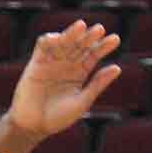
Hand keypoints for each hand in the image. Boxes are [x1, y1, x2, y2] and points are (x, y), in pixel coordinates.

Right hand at [1, 22, 121, 143]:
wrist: (34, 126)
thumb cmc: (58, 117)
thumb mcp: (82, 101)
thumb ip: (97, 84)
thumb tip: (117, 67)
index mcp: (79, 73)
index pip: (93, 55)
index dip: (103, 47)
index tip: (115, 39)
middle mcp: (66, 65)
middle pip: (80, 46)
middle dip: (89, 37)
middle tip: (100, 29)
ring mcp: (51, 62)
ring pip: (63, 42)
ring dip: (71, 33)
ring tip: (82, 26)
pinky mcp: (36, 64)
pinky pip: (42, 47)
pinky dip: (49, 40)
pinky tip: (58, 38)